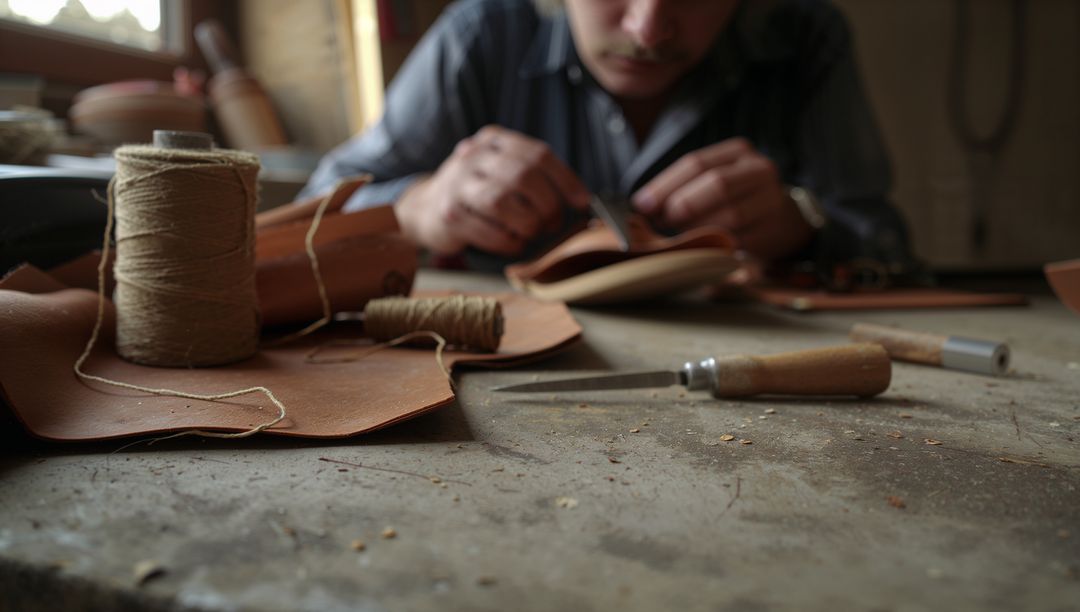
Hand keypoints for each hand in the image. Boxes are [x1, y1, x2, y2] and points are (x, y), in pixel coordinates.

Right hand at [395, 125, 590, 255]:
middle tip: (554, 223)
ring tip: (533, 232)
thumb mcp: (501, 170)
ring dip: (529, 223)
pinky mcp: (449, 214)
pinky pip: (490, 231)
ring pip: (504, 201)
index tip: (581, 202)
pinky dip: (510, 242)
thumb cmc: (477, 191)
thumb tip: (580, 201)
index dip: (565, 180)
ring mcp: (458, 184)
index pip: (537, 154)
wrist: (424, 207)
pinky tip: (514, 243)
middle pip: (523, 176)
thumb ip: (535, 176)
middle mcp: (474, 156)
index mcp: (494, 140)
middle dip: (548, 205)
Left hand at [631, 138, 813, 260]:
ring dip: (697, 227)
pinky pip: (739, 239)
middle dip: (682, 205)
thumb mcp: (714, 181)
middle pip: (717, 184)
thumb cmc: (736, 198)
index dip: (666, 185)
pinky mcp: (773, 229)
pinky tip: (700, 247)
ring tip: (678, 235)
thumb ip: (683, 186)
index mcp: (738, 152)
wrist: (783, 219)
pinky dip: (715, 244)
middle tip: (661, 221)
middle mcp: (759, 170)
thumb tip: (643, 204)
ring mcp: (770, 199)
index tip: (642, 204)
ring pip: (730, 214)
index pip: (697, 163)